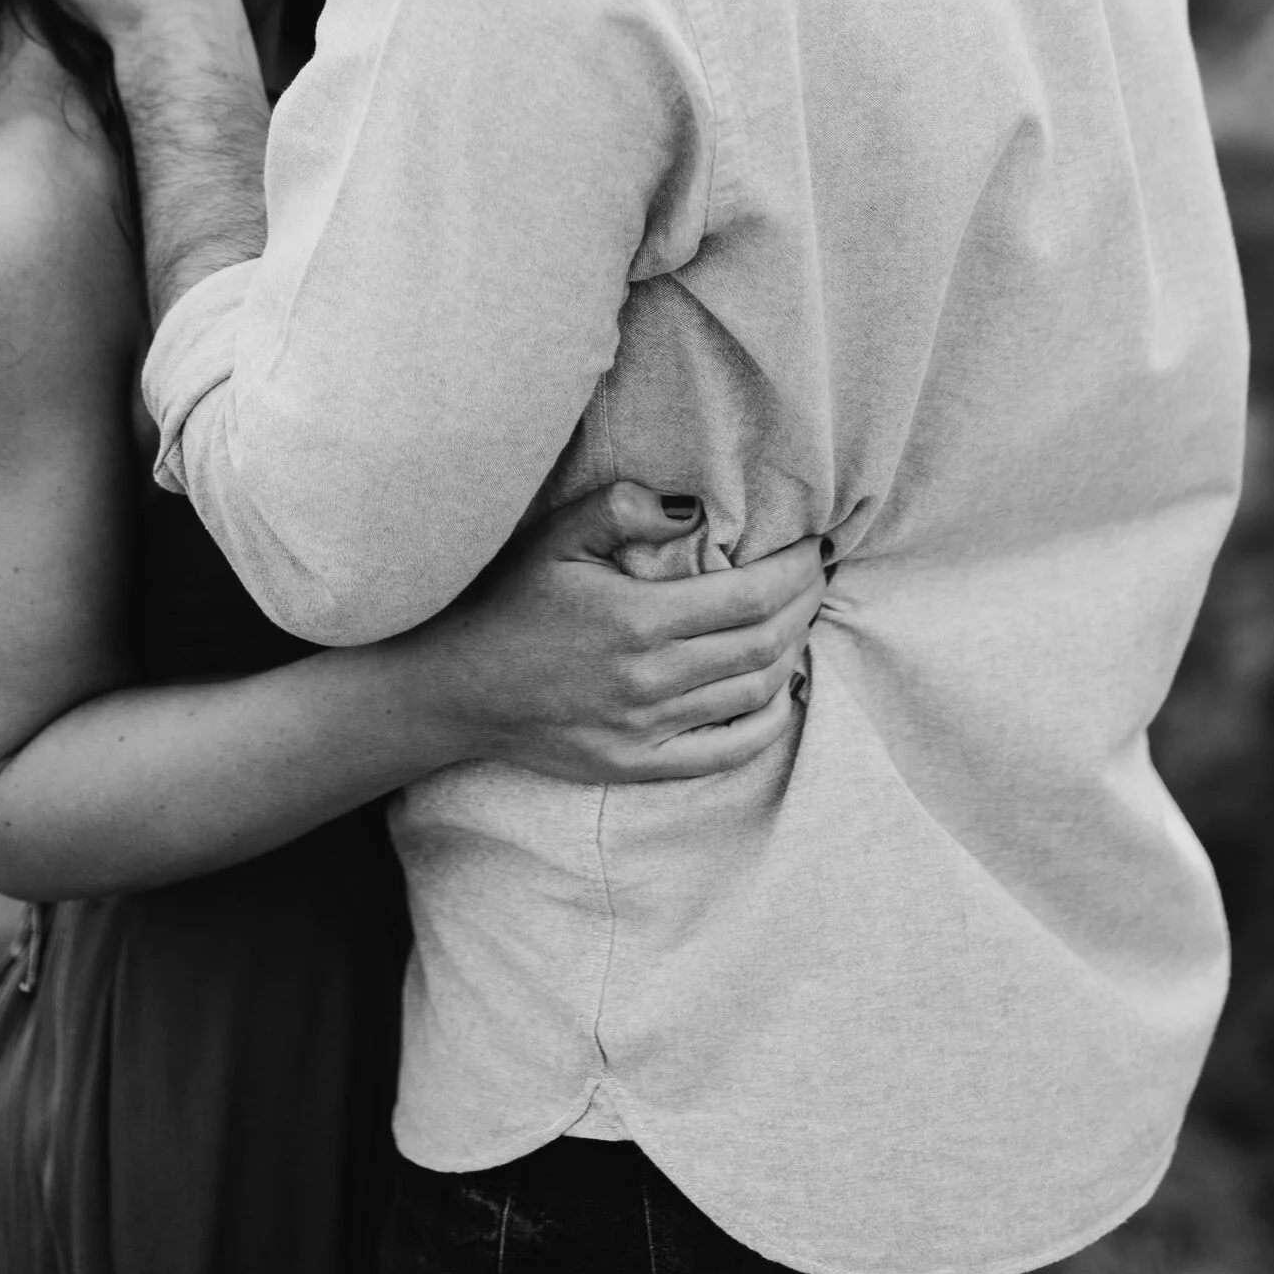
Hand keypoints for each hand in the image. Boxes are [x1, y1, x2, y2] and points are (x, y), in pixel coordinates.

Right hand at [427, 482, 826, 784]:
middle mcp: (648, 679)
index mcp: (636, 618)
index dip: (795, 571)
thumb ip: (623, 507)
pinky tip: (778, 689)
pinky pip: (726, 752)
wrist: (456, 687)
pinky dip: (768, 720)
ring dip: (792, 653)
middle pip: (764, 643)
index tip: (814, 548)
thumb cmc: (506, 601)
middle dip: (805, 604)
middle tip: (817, 575)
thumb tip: (693, 508)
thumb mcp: (555, 536)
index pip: (750, 596)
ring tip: (800, 619)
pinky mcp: (637, 765)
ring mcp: (645, 729)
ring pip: (754, 693)